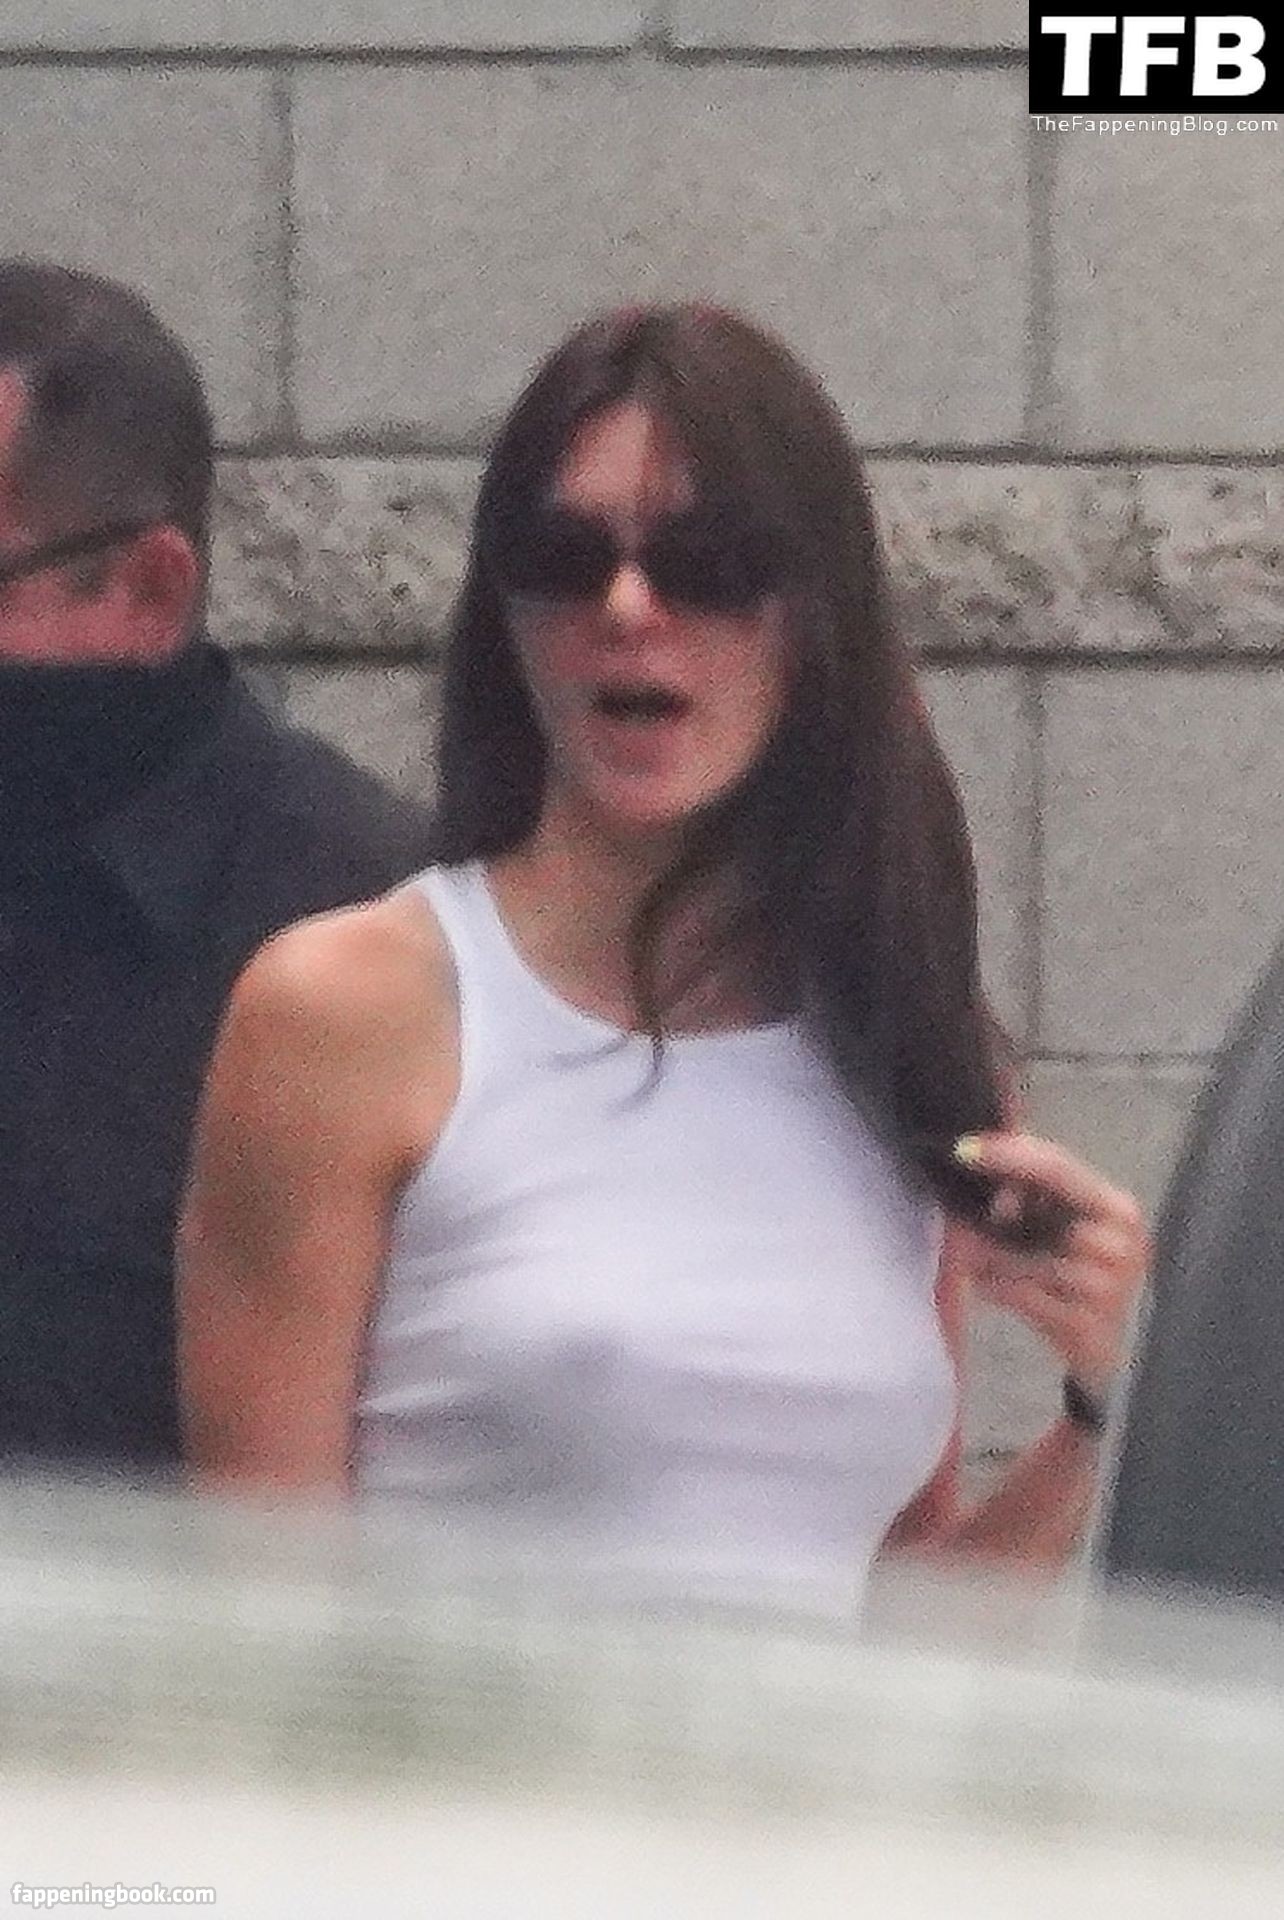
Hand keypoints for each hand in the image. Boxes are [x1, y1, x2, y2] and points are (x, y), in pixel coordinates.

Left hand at [952, 1132, 1150, 1398]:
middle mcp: (1120, 1243)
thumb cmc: (1082, 1280)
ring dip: (986, 1253)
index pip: (1059, 1166)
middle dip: (998, 1204)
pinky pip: (1023, 1296)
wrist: (1113, 1354)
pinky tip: (983, 1284)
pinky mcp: (1088, 1325)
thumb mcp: (1067, 1230)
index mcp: (1117, 1208)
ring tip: (969, 1256)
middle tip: (963, 1212)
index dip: (1009, 1153)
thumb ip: (1036, 1195)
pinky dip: (995, 1287)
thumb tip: (991, 1176)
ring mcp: (1109, 1287)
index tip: (964, 1149)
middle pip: (1042, 1209)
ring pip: (1026, 1256)